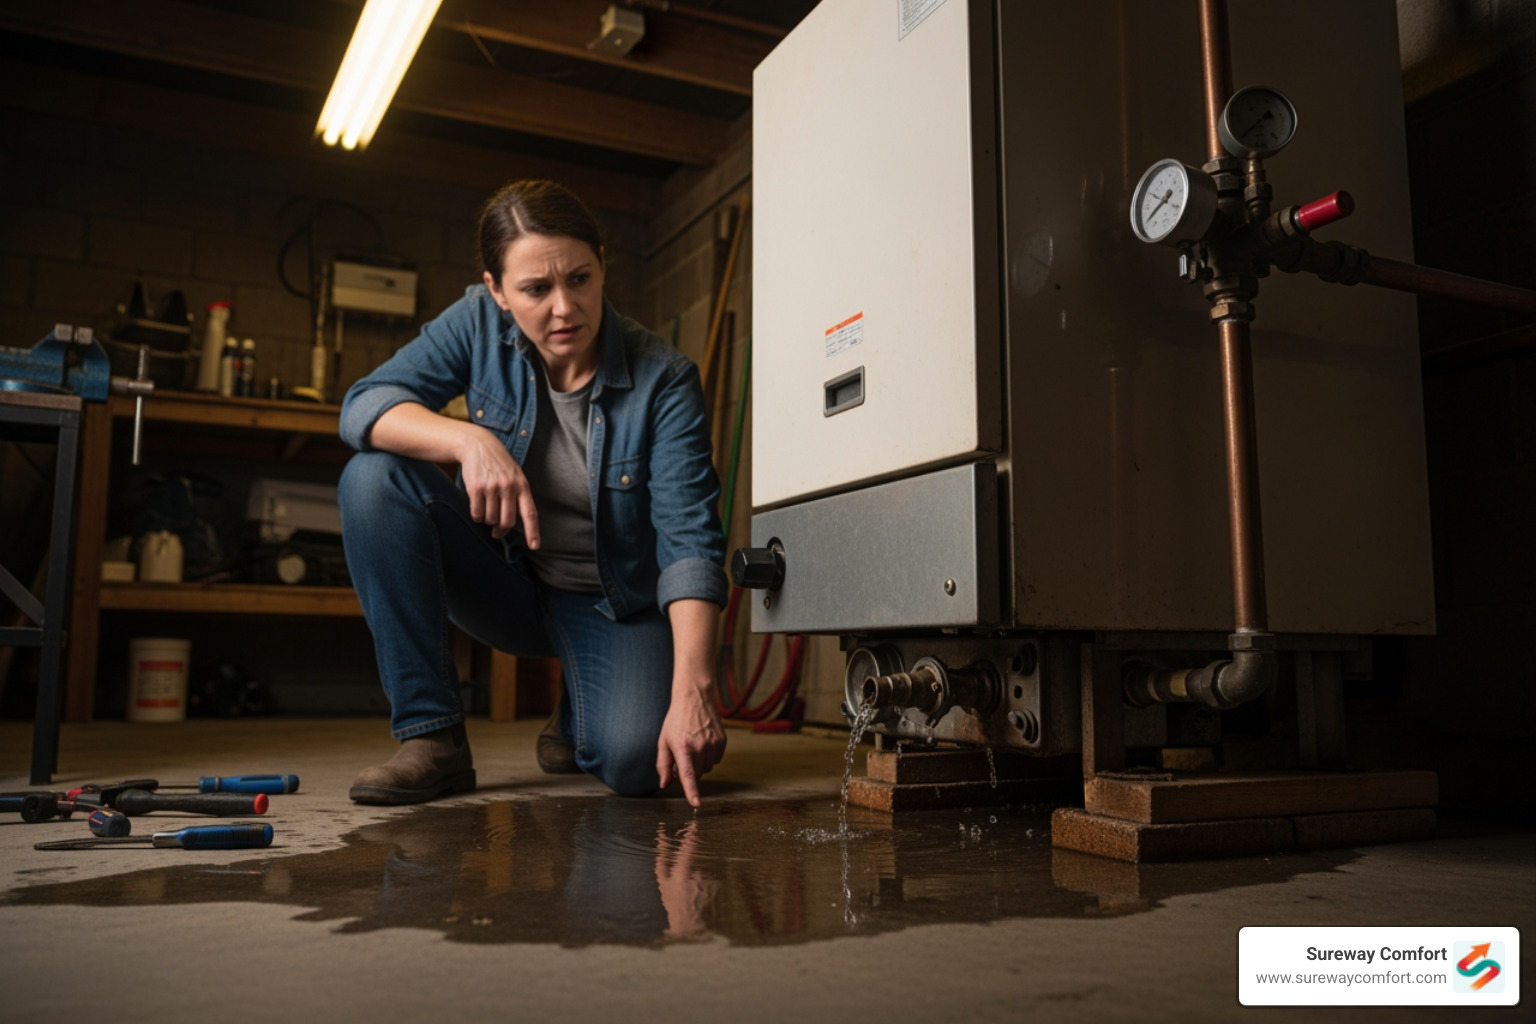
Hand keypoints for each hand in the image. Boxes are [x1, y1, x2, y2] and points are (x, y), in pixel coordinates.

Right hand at [456, 425, 539, 545]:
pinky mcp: (476, 488)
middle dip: (501, 530)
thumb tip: (513, 524)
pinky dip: (476, 515)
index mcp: (522, 486)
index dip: (533, 531)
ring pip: (490, 519)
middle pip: (507, 521)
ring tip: (486, 510)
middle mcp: (509, 487)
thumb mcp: (515, 475)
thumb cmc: (498, 464)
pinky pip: (477, 513)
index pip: (530, 513)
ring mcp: (492, 487)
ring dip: (487, 521)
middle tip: (496, 532)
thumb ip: (518, 496)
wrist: (478, 445)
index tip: (534, 546)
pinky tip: (477, 506)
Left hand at [656, 681, 725, 807]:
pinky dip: (709, 756)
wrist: (695, 698)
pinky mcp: (722, 741)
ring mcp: (713, 744)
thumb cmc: (676, 720)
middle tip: (683, 753)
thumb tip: (664, 784)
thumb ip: (663, 765)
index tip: (696, 804)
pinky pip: (716, 760)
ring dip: (699, 763)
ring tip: (693, 744)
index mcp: (683, 748)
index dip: (692, 791)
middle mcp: (700, 747)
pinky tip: (703, 741)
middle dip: (689, 769)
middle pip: (696, 775)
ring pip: (707, 768)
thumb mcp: (664, 741)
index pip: (688, 775)